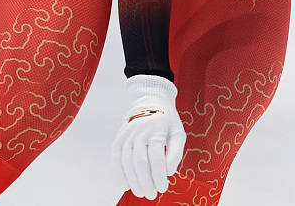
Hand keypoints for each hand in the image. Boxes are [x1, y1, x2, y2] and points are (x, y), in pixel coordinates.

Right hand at [113, 75, 185, 199]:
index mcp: (157, 129)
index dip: (159, 176)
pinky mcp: (118, 138)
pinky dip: (119, 173)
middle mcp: (140, 131)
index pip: (157, 158)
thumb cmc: (167, 121)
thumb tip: (169, 172)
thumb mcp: (178, 133)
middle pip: (140, 163)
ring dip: (134, 181)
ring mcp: (127, 134)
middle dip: (146, 182)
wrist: (150, 101)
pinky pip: (116, 159)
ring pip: (127, 163)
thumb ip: (176, 153)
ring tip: (142, 192)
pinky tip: (126, 185)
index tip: (164, 187)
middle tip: (152, 194)